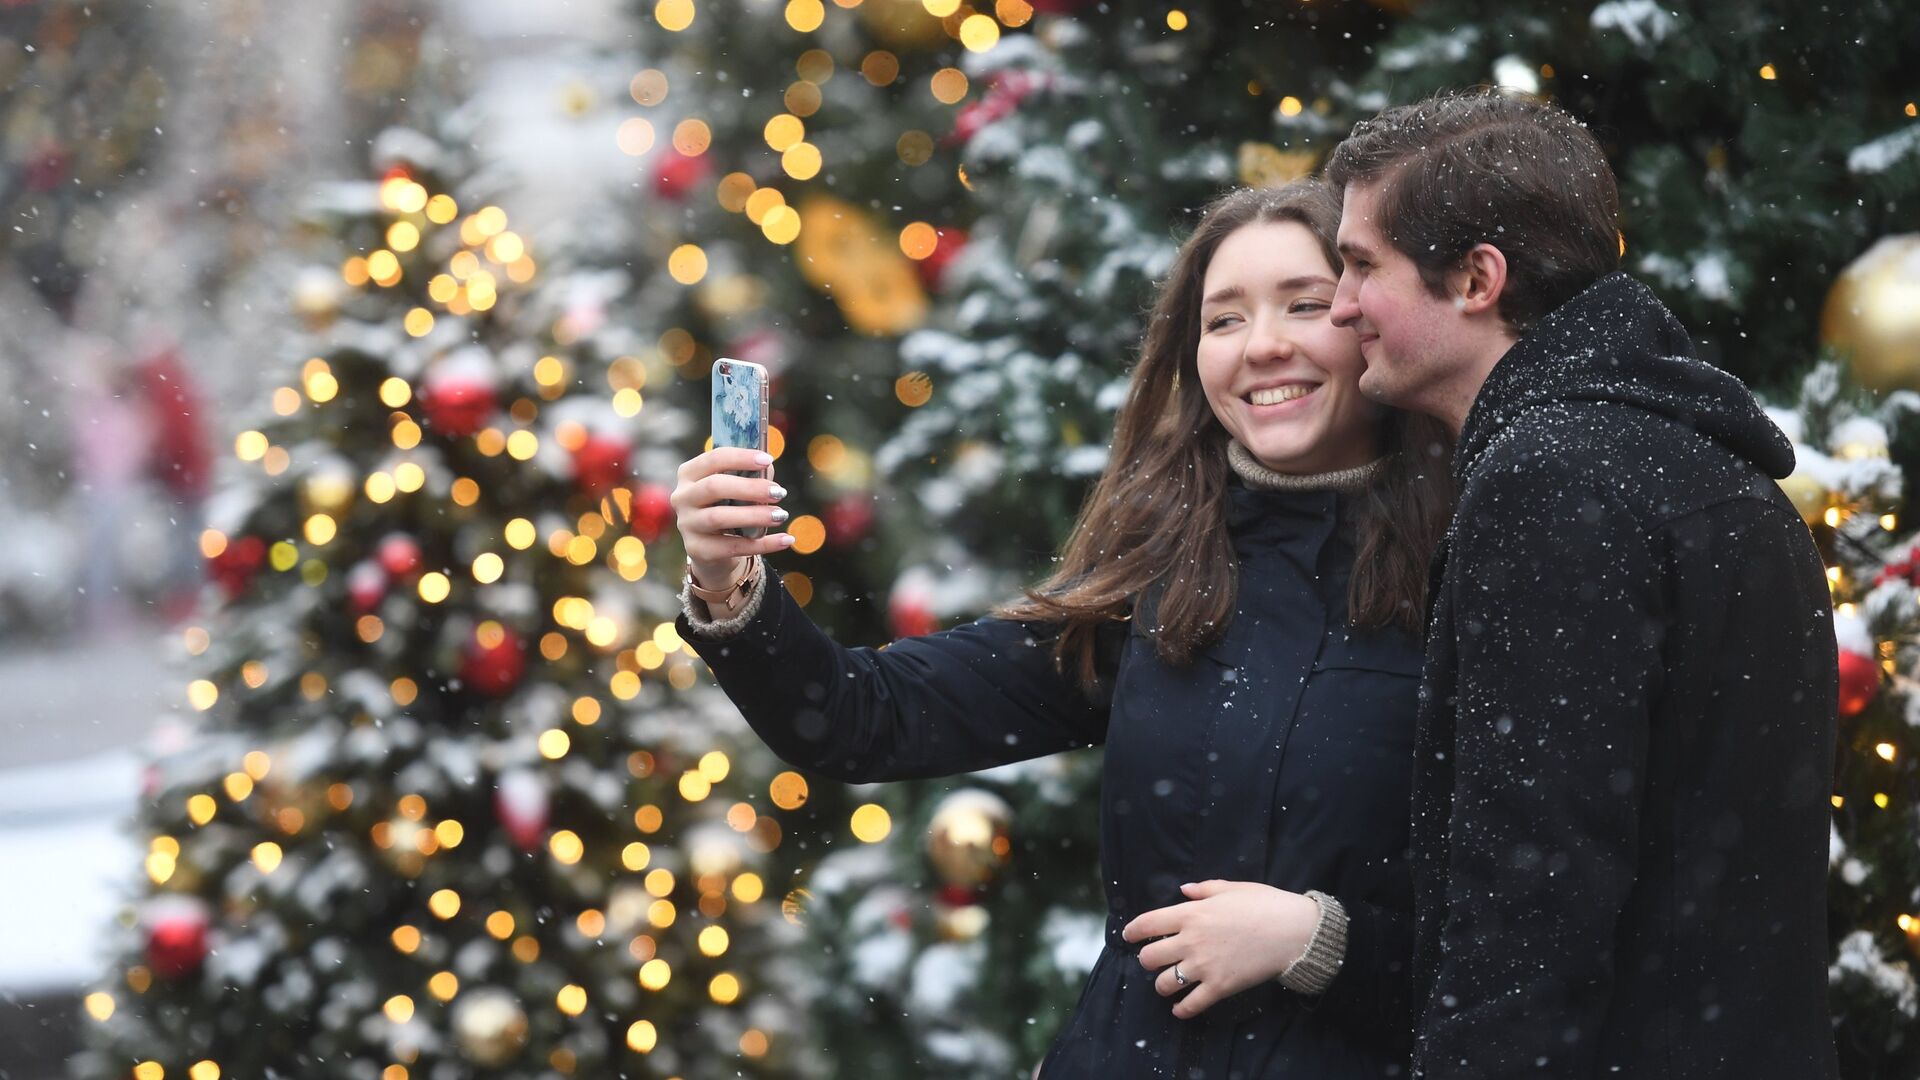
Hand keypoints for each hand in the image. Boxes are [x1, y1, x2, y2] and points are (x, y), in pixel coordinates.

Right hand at [672, 448, 794, 588]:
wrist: (712, 549)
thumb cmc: (726, 508)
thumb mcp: (734, 489)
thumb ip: (750, 475)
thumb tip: (768, 467)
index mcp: (689, 474)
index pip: (713, 459)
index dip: (741, 457)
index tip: (767, 459)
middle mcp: (683, 497)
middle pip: (714, 487)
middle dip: (750, 488)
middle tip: (779, 492)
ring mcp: (687, 524)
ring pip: (719, 517)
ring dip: (755, 515)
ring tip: (781, 515)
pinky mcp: (697, 549)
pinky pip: (732, 547)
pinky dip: (763, 544)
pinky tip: (785, 539)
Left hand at [1119, 881, 1320, 1018]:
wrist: (1294, 932)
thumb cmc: (1265, 905)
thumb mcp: (1232, 888)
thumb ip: (1203, 889)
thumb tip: (1184, 890)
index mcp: (1192, 913)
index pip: (1148, 923)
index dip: (1132, 932)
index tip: (1128, 936)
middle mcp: (1191, 940)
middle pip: (1149, 957)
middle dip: (1147, 960)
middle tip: (1154, 961)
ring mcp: (1204, 966)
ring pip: (1164, 984)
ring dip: (1162, 986)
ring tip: (1167, 985)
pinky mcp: (1220, 987)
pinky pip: (1191, 1005)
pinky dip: (1181, 1010)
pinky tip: (1180, 1009)